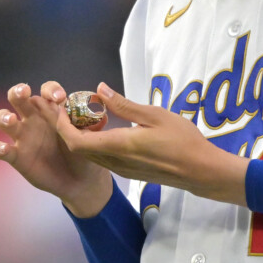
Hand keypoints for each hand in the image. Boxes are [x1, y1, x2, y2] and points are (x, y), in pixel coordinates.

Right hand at [0, 81, 111, 216]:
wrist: (81, 182)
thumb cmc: (84, 153)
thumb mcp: (90, 136)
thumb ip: (90, 122)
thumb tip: (99, 110)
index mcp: (52, 109)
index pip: (46, 91)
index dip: (50, 90)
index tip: (59, 97)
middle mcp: (34, 118)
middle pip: (19, 98)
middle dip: (18, 92)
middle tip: (24, 92)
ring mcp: (23, 137)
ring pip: (3, 119)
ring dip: (3, 116)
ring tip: (11, 119)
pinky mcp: (16, 156)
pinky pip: (2, 150)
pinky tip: (5, 148)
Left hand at [55, 83, 248, 206]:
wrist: (199, 171)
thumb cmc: (182, 140)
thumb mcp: (155, 115)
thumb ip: (124, 105)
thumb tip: (100, 89)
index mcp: (119, 146)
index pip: (76, 142)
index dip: (63, 126)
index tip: (63, 108)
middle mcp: (115, 161)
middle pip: (79, 149)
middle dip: (69, 129)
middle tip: (75, 108)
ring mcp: (121, 170)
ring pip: (90, 155)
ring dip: (82, 137)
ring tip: (90, 116)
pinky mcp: (129, 173)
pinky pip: (102, 159)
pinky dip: (96, 144)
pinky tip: (108, 129)